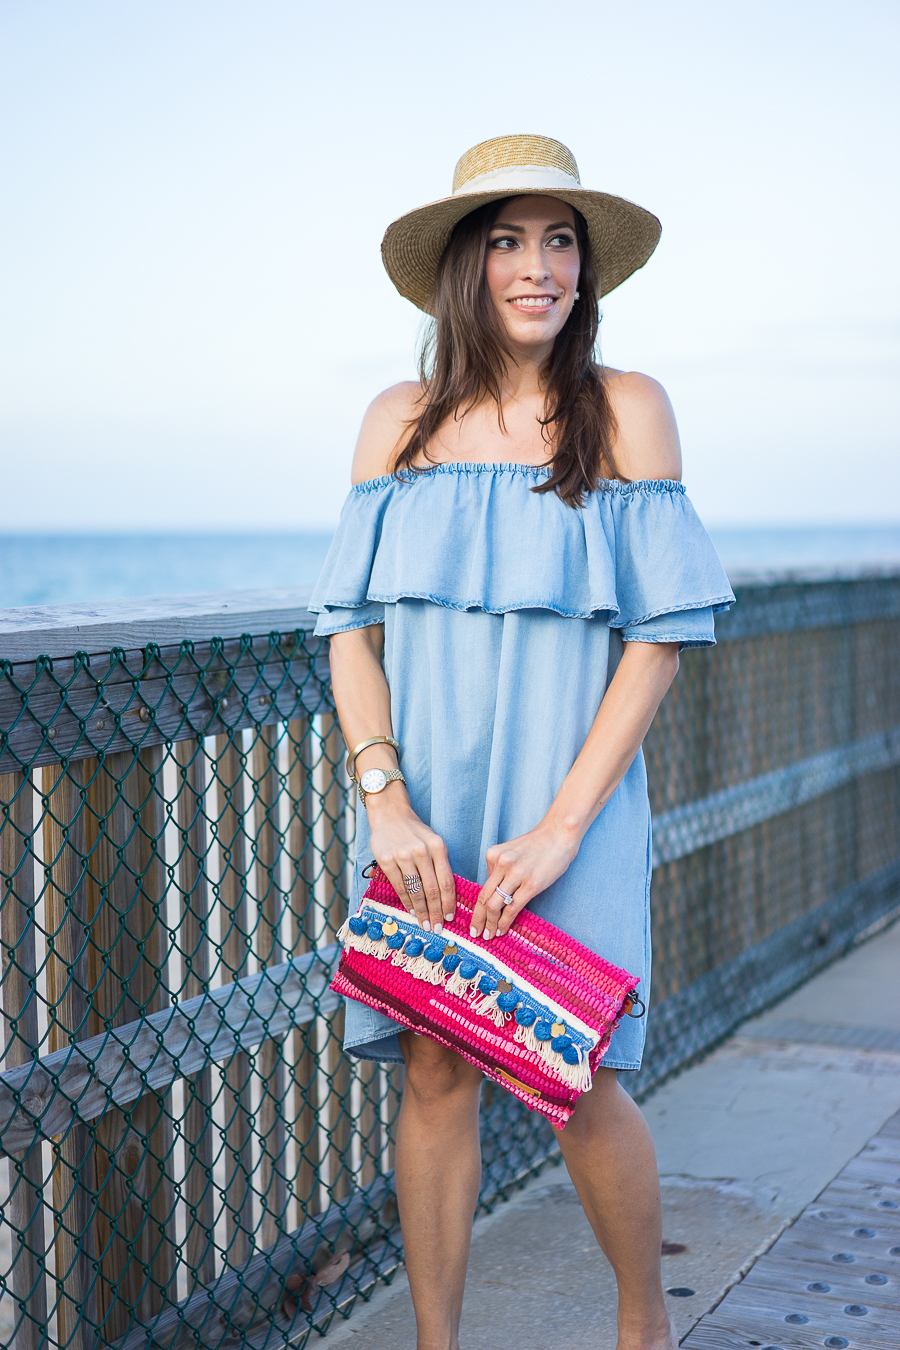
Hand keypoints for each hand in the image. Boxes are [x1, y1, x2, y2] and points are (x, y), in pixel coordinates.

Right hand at [366, 794, 456, 932]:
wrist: (390, 814)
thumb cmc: (415, 832)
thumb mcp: (434, 842)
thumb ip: (440, 864)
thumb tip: (447, 896)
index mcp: (438, 847)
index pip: (446, 881)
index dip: (449, 903)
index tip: (449, 918)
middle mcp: (422, 851)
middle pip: (432, 889)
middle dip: (436, 912)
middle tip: (437, 928)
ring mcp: (403, 855)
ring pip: (416, 890)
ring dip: (421, 910)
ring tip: (424, 923)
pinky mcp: (387, 860)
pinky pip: (399, 886)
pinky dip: (406, 901)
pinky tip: (411, 911)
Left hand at [470, 819, 580, 939]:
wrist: (559, 834)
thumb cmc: (537, 845)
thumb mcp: (511, 852)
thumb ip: (500, 870)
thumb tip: (494, 894)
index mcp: (493, 855)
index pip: (482, 887)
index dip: (477, 907)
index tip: (475, 920)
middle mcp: (501, 864)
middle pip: (483, 898)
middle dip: (478, 919)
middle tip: (475, 933)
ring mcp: (516, 874)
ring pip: (494, 905)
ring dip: (490, 923)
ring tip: (488, 935)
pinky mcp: (531, 884)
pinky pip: (512, 908)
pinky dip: (504, 922)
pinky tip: (502, 930)